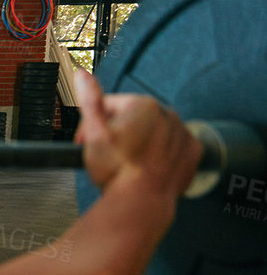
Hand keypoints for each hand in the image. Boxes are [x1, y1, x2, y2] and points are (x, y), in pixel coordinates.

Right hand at [73, 70, 199, 196]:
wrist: (141, 201)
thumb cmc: (116, 169)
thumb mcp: (93, 133)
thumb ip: (89, 101)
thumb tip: (82, 74)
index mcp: (142, 105)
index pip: (108, 106)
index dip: (91, 125)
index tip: (84, 143)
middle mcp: (167, 114)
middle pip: (132, 119)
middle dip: (117, 134)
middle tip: (106, 156)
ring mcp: (183, 133)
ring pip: (152, 133)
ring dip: (139, 144)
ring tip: (126, 163)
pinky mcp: (192, 152)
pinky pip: (173, 148)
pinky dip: (161, 155)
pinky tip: (147, 166)